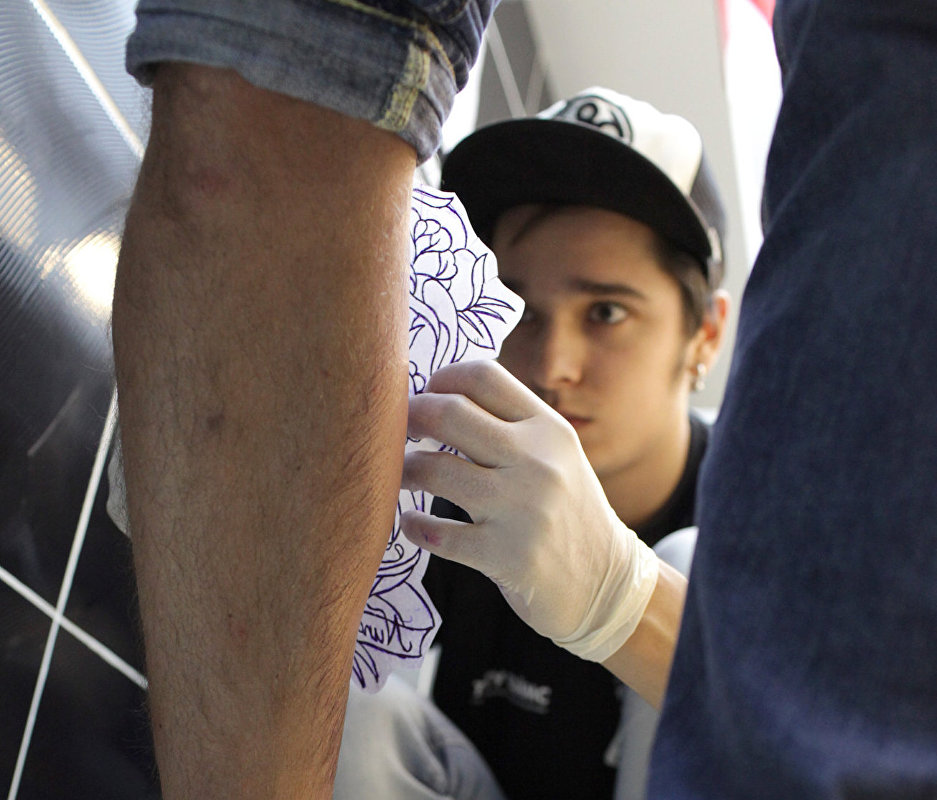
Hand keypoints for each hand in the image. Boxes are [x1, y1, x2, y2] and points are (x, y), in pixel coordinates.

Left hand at [400, 360, 658, 661]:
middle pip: (449, 413)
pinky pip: (436, 533)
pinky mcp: (505, 556)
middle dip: (411, 416)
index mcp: (548, 429)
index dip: (442, 378)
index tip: (427, 395)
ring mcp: (521, 509)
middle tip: (399, 430)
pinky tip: (411, 524)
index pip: (483, 376)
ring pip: (434, 470)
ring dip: (404, 471)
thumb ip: (510, 424)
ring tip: (403, 476)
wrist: (607, 584)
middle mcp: (536, 461)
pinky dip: (413, 526)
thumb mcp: (556, 455)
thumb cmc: (567, 511)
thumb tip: (441, 394)